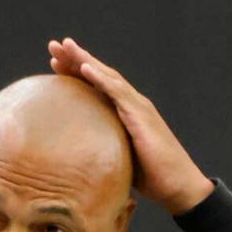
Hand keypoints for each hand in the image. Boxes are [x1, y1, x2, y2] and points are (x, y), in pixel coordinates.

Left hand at [48, 38, 213, 214]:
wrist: (177, 186)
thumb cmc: (150, 177)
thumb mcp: (116, 159)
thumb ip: (100, 149)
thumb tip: (74, 159)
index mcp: (123, 113)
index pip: (96, 86)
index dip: (75, 72)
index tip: (54, 63)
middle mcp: (130, 105)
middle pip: (99, 75)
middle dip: (76, 59)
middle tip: (54, 45)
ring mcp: (137, 108)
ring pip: (106, 76)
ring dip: (84, 60)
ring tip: (64, 46)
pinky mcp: (141, 116)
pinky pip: (117, 92)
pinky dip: (100, 78)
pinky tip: (84, 67)